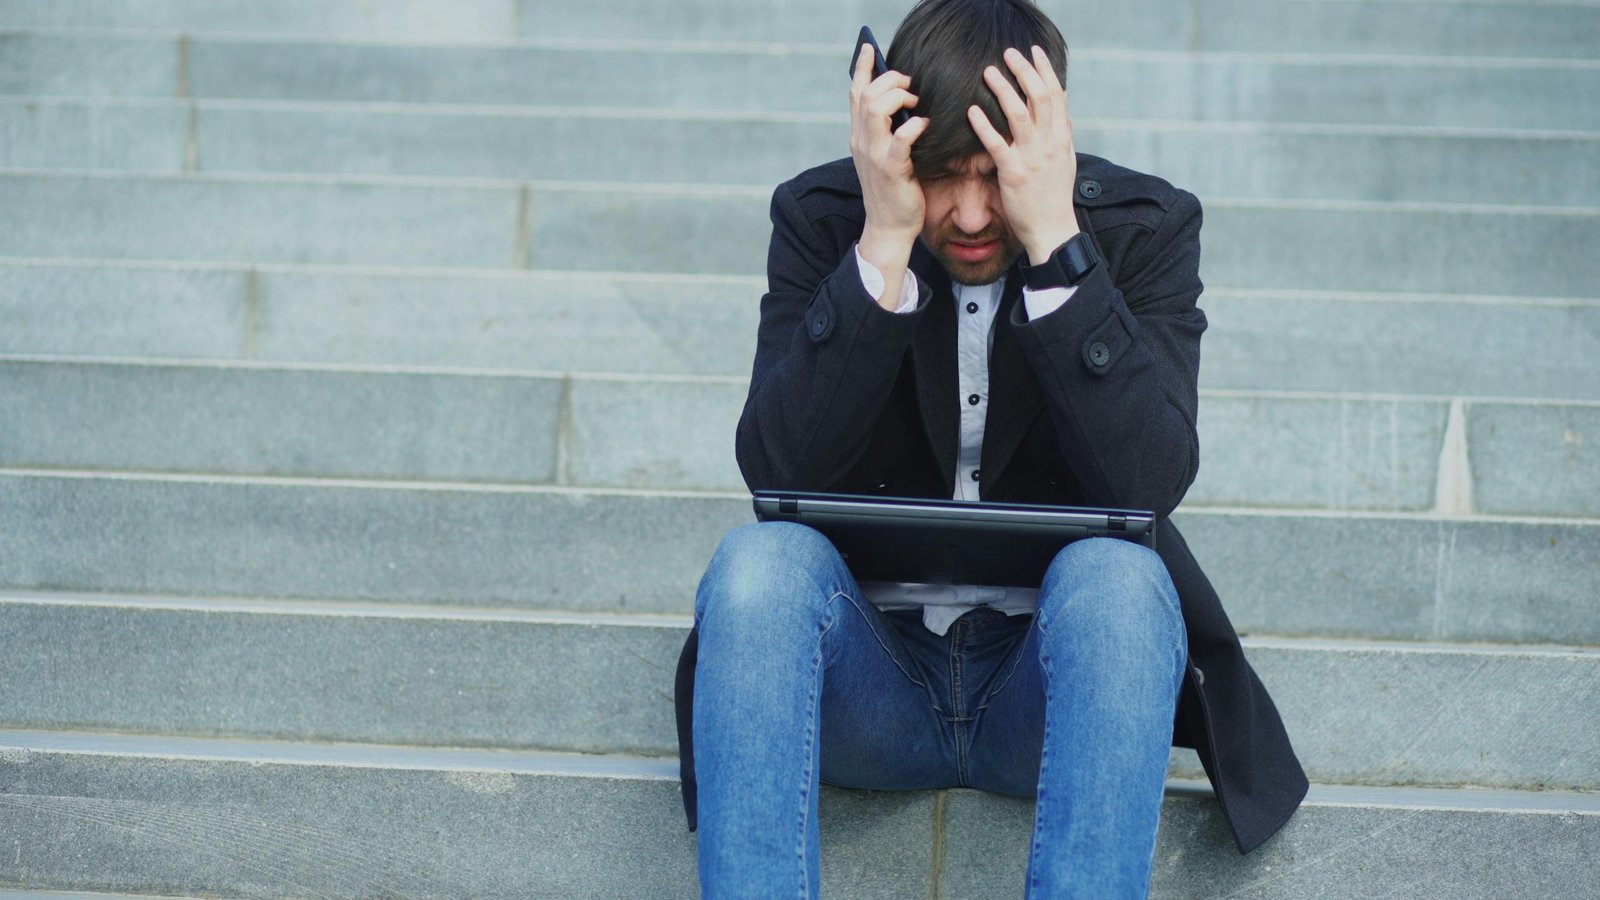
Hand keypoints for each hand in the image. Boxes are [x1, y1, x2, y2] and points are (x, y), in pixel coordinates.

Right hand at [849, 44, 929, 303]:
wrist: (888, 228)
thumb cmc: (893, 191)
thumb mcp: (884, 156)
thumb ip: (887, 131)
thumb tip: (905, 104)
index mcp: (859, 136)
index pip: (855, 93)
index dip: (862, 67)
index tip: (870, 47)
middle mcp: (861, 142)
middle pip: (865, 94)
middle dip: (890, 79)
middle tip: (911, 84)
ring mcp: (873, 155)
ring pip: (875, 108)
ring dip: (898, 96)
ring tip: (916, 102)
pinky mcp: (890, 170)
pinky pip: (899, 139)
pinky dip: (913, 126)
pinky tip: (924, 124)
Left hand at [967, 46, 1079, 264]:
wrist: (1053, 230)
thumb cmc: (1055, 196)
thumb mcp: (1066, 161)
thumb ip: (1062, 135)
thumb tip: (1062, 111)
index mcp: (1063, 137)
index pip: (1057, 95)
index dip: (1045, 70)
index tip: (1034, 51)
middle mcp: (1050, 143)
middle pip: (1039, 96)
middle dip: (1024, 71)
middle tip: (1008, 53)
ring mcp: (1033, 158)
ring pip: (1019, 114)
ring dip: (1003, 89)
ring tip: (988, 72)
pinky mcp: (1014, 173)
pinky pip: (997, 144)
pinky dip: (984, 125)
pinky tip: (972, 110)